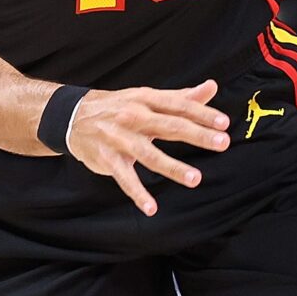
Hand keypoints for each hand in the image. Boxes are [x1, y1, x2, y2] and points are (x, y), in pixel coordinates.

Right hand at [65, 80, 231, 215]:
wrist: (72, 116)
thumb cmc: (119, 106)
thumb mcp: (147, 98)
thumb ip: (181, 97)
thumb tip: (212, 87)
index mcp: (146, 100)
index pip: (179, 105)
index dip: (202, 113)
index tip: (224, 123)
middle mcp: (134, 117)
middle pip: (169, 126)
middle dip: (197, 135)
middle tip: (222, 143)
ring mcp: (120, 138)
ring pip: (149, 154)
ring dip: (173, 167)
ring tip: (195, 179)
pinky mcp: (108, 158)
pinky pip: (125, 178)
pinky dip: (137, 194)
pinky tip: (151, 208)